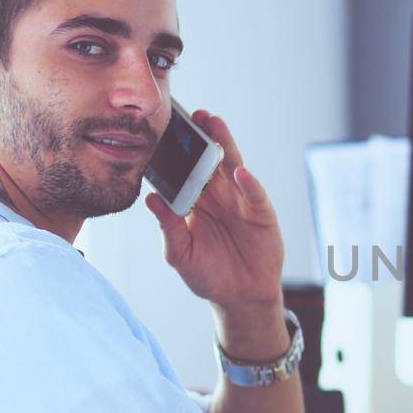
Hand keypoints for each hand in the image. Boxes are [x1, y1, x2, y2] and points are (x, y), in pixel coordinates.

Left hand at [146, 109, 284, 315]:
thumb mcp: (180, 253)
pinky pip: (254, 195)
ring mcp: (241, 202)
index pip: (186, 170)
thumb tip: (150, 199)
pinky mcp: (261, 214)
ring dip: (225, 145)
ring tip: (215, 124)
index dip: (178, 151)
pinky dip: (248, 183)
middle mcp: (218, 196)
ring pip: (232, 167)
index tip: (165, 130)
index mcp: (196, 202)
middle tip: (193, 114)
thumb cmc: (208, 275)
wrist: (240, 298)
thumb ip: (168, 226)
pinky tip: (239, 172)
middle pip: (210, 160)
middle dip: (203, 137)